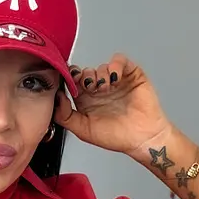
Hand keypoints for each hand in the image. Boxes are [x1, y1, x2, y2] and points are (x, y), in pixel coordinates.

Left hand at [54, 53, 172, 154]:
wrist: (142, 138)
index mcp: (86, 101)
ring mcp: (115, 81)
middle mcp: (99, 90)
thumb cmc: (116, 137)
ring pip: (101, 66)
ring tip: (106, 89)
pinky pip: (119, 60)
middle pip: (85, 72)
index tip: (70, 82)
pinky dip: (115, 66)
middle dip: (85, 77)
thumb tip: (56, 97)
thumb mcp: (83, 130)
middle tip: (89, 87)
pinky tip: (114, 79)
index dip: (70, 79)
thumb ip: (65, 116)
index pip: (73, 82)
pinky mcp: (130, 74)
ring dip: (100, 76)